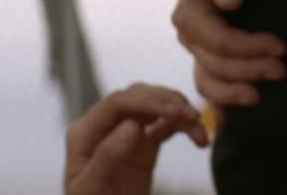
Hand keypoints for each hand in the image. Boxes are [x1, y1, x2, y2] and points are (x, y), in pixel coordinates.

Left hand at [64, 83, 209, 194]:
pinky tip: (199, 138)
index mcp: (85, 132)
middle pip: (139, 99)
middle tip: (194, 116)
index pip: (118, 103)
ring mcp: (125, 136)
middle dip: (168, 103)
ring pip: (155, 110)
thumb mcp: (92, 188)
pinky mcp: (142, 148)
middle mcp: (105, 128)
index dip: (148, 101)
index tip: (175, 111)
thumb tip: (132, 123)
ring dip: (180, 115)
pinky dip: (183, 129)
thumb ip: (108, 156)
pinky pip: (164, 128)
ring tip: (201, 131)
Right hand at [171, 0, 286, 117]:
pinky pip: (212, 87)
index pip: (216, 39)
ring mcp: (199, 52)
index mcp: (188, 11)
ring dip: (234, 93)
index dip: (247, 48)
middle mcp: (189, 36)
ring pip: (209, 83)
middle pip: (215, 65)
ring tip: (261, 98)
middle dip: (248, 71)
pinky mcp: (212, 61)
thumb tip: (229, 1)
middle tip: (283, 71)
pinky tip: (233, 119)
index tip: (281, 47)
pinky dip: (221, 103)